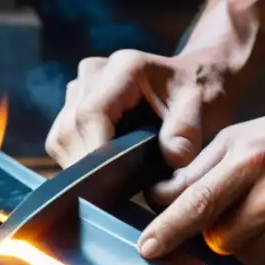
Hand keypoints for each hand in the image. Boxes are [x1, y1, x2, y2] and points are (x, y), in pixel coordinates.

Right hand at [45, 48, 240, 169]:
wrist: (196, 78)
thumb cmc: (200, 93)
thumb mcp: (204, 109)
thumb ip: (187, 132)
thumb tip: (170, 158)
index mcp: (125, 67)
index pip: (91, 113)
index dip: (93, 152)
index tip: (106, 184)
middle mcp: (94, 73)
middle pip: (69, 128)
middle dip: (86, 166)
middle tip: (108, 197)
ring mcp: (79, 88)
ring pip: (60, 137)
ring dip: (78, 166)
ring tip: (106, 186)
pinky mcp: (73, 105)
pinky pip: (61, 140)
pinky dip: (77, 161)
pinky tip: (102, 174)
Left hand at [137, 114, 264, 264]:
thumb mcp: (257, 133)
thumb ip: (207, 160)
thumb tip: (162, 192)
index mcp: (251, 160)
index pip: (194, 201)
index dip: (166, 227)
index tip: (146, 246)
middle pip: (215, 238)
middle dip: (219, 230)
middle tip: (248, 207)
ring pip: (244, 257)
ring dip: (251, 243)